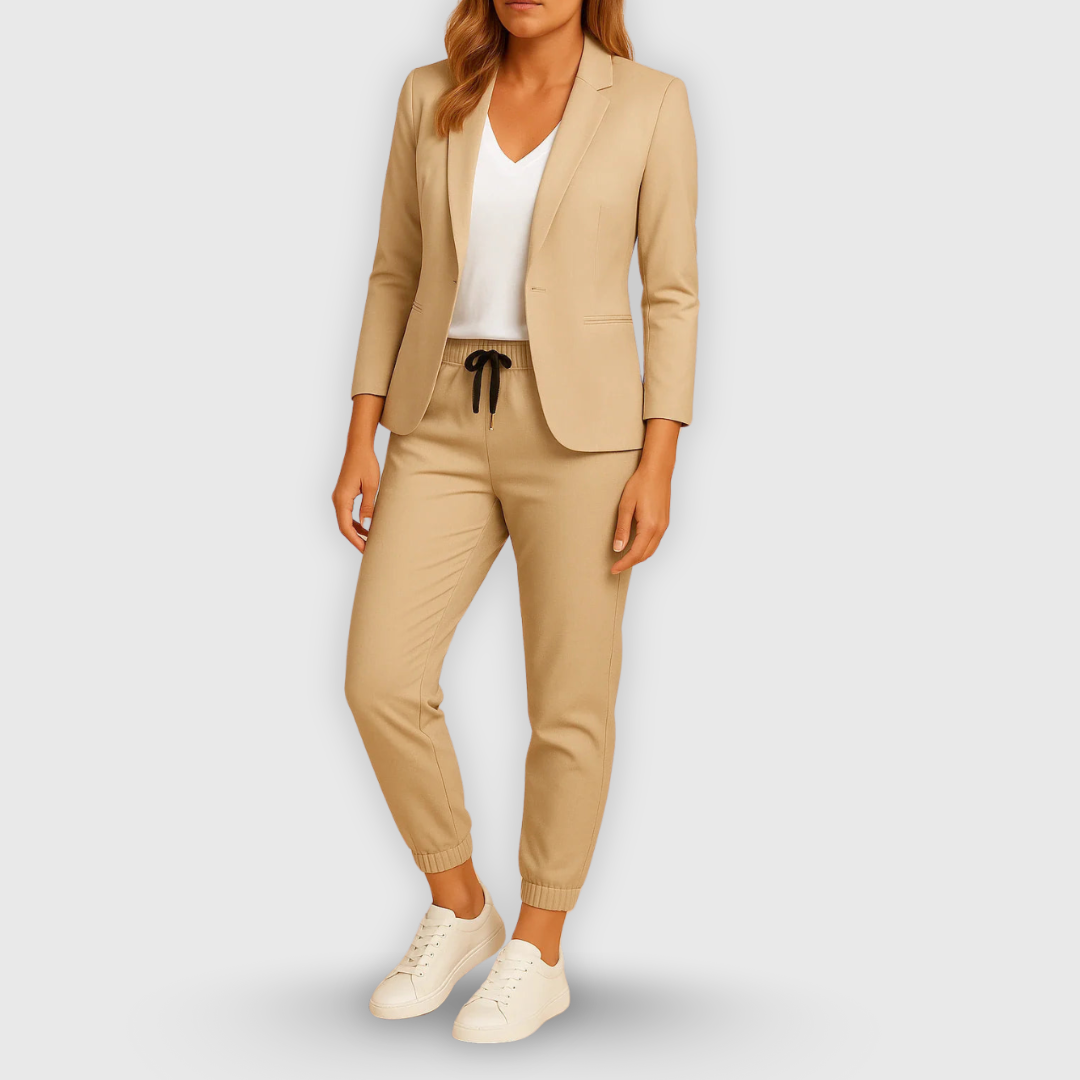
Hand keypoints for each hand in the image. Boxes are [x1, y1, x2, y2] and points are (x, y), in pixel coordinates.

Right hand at [333, 394, 385, 552]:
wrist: (358, 448)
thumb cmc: (366, 464)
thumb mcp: (372, 486)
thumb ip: (368, 506)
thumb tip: (367, 524)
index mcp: (342, 499)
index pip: (345, 526)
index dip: (355, 540)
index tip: (365, 550)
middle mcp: (337, 499)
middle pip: (343, 526)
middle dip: (355, 539)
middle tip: (369, 550)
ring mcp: (339, 497)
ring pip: (345, 521)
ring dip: (356, 532)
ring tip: (369, 541)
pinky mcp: (343, 495)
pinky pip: (347, 514)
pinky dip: (355, 523)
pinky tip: (366, 528)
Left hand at [611, 418, 680, 573]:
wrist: (657, 470)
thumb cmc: (641, 484)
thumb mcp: (626, 506)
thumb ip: (622, 529)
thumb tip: (618, 548)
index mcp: (649, 526)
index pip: (635, 553)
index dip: (624, 563)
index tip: (613, 569)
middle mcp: (660, 528)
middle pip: (645, 554)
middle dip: (631, 563)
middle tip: (616, 567)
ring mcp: (664, 525)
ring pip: (651, 549)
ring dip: (638, 557)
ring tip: (624, 559)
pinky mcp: (665, 521)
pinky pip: (655, 541)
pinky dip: (645, 548)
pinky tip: (636, 546)